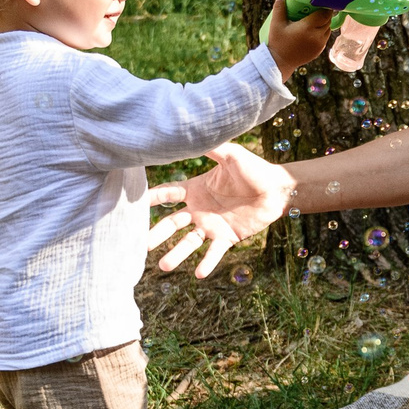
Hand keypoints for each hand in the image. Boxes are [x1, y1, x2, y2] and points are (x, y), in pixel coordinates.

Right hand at [139, 152, 276, 277]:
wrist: (277, 189)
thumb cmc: (254, 170)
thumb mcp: (231, 155)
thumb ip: (212, 148)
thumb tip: (190, 134)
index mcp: (196, 189)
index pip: (167, 194)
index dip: (150, 198)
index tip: (131, 204)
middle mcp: (199, 210)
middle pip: (171, 224)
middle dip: (156, 234)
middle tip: (141, 245)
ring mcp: (212, 225)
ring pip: (188, 242)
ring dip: (176, 254)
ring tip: (163, 266)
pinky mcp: (227, 237)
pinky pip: (214, 252)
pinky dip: (207, 263)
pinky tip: (198, 274)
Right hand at [262, 2, 336, 76]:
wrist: (280, 62)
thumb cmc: (277, 42)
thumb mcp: (276, 24)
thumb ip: (279, 8)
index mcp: (308, 27)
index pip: (324, 13)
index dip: (325, 7)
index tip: (321, 1)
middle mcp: (317, 36)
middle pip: (327, 20)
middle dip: (324, 14)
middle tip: (318, 8)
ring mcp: (319, 45)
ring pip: (328, 29)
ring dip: (324, 23)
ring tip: (316, 18)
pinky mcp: (319, 51)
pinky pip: (325, 38)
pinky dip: (322, 32)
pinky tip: (315, 29)